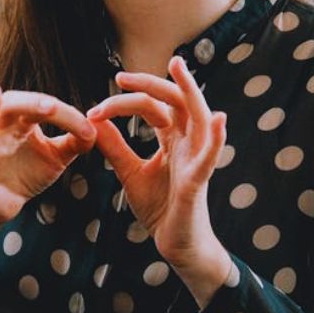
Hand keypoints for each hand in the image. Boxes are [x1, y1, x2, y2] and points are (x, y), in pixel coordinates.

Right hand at [0, 85, 97, 225]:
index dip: (66, 117)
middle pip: (13, 105)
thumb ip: (76, 141)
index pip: (44, 108)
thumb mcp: (57, 157)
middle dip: (32, 104)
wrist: (7, 204)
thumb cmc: (30, 172)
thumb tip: (97, 129)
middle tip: (51, 107)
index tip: (89, 130)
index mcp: (23, 121)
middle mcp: (1, 128)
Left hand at [87, 56, 231, 303]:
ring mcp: (196, 160)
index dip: (125, 102)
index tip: (95, 108)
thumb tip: (94, 120)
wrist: (174, 243)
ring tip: (180, 69)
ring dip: (190, 92)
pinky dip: (216, 138)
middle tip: (121, 76)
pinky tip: (219, 119)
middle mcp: (188, 144)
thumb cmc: (159, 207)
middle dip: (151, 84)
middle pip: (175, 102)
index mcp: (172, 140)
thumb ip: (115, 147)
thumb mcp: (129, 172)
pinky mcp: (199, 182)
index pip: (152, 107)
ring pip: (198, 118)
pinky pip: (211, 157)